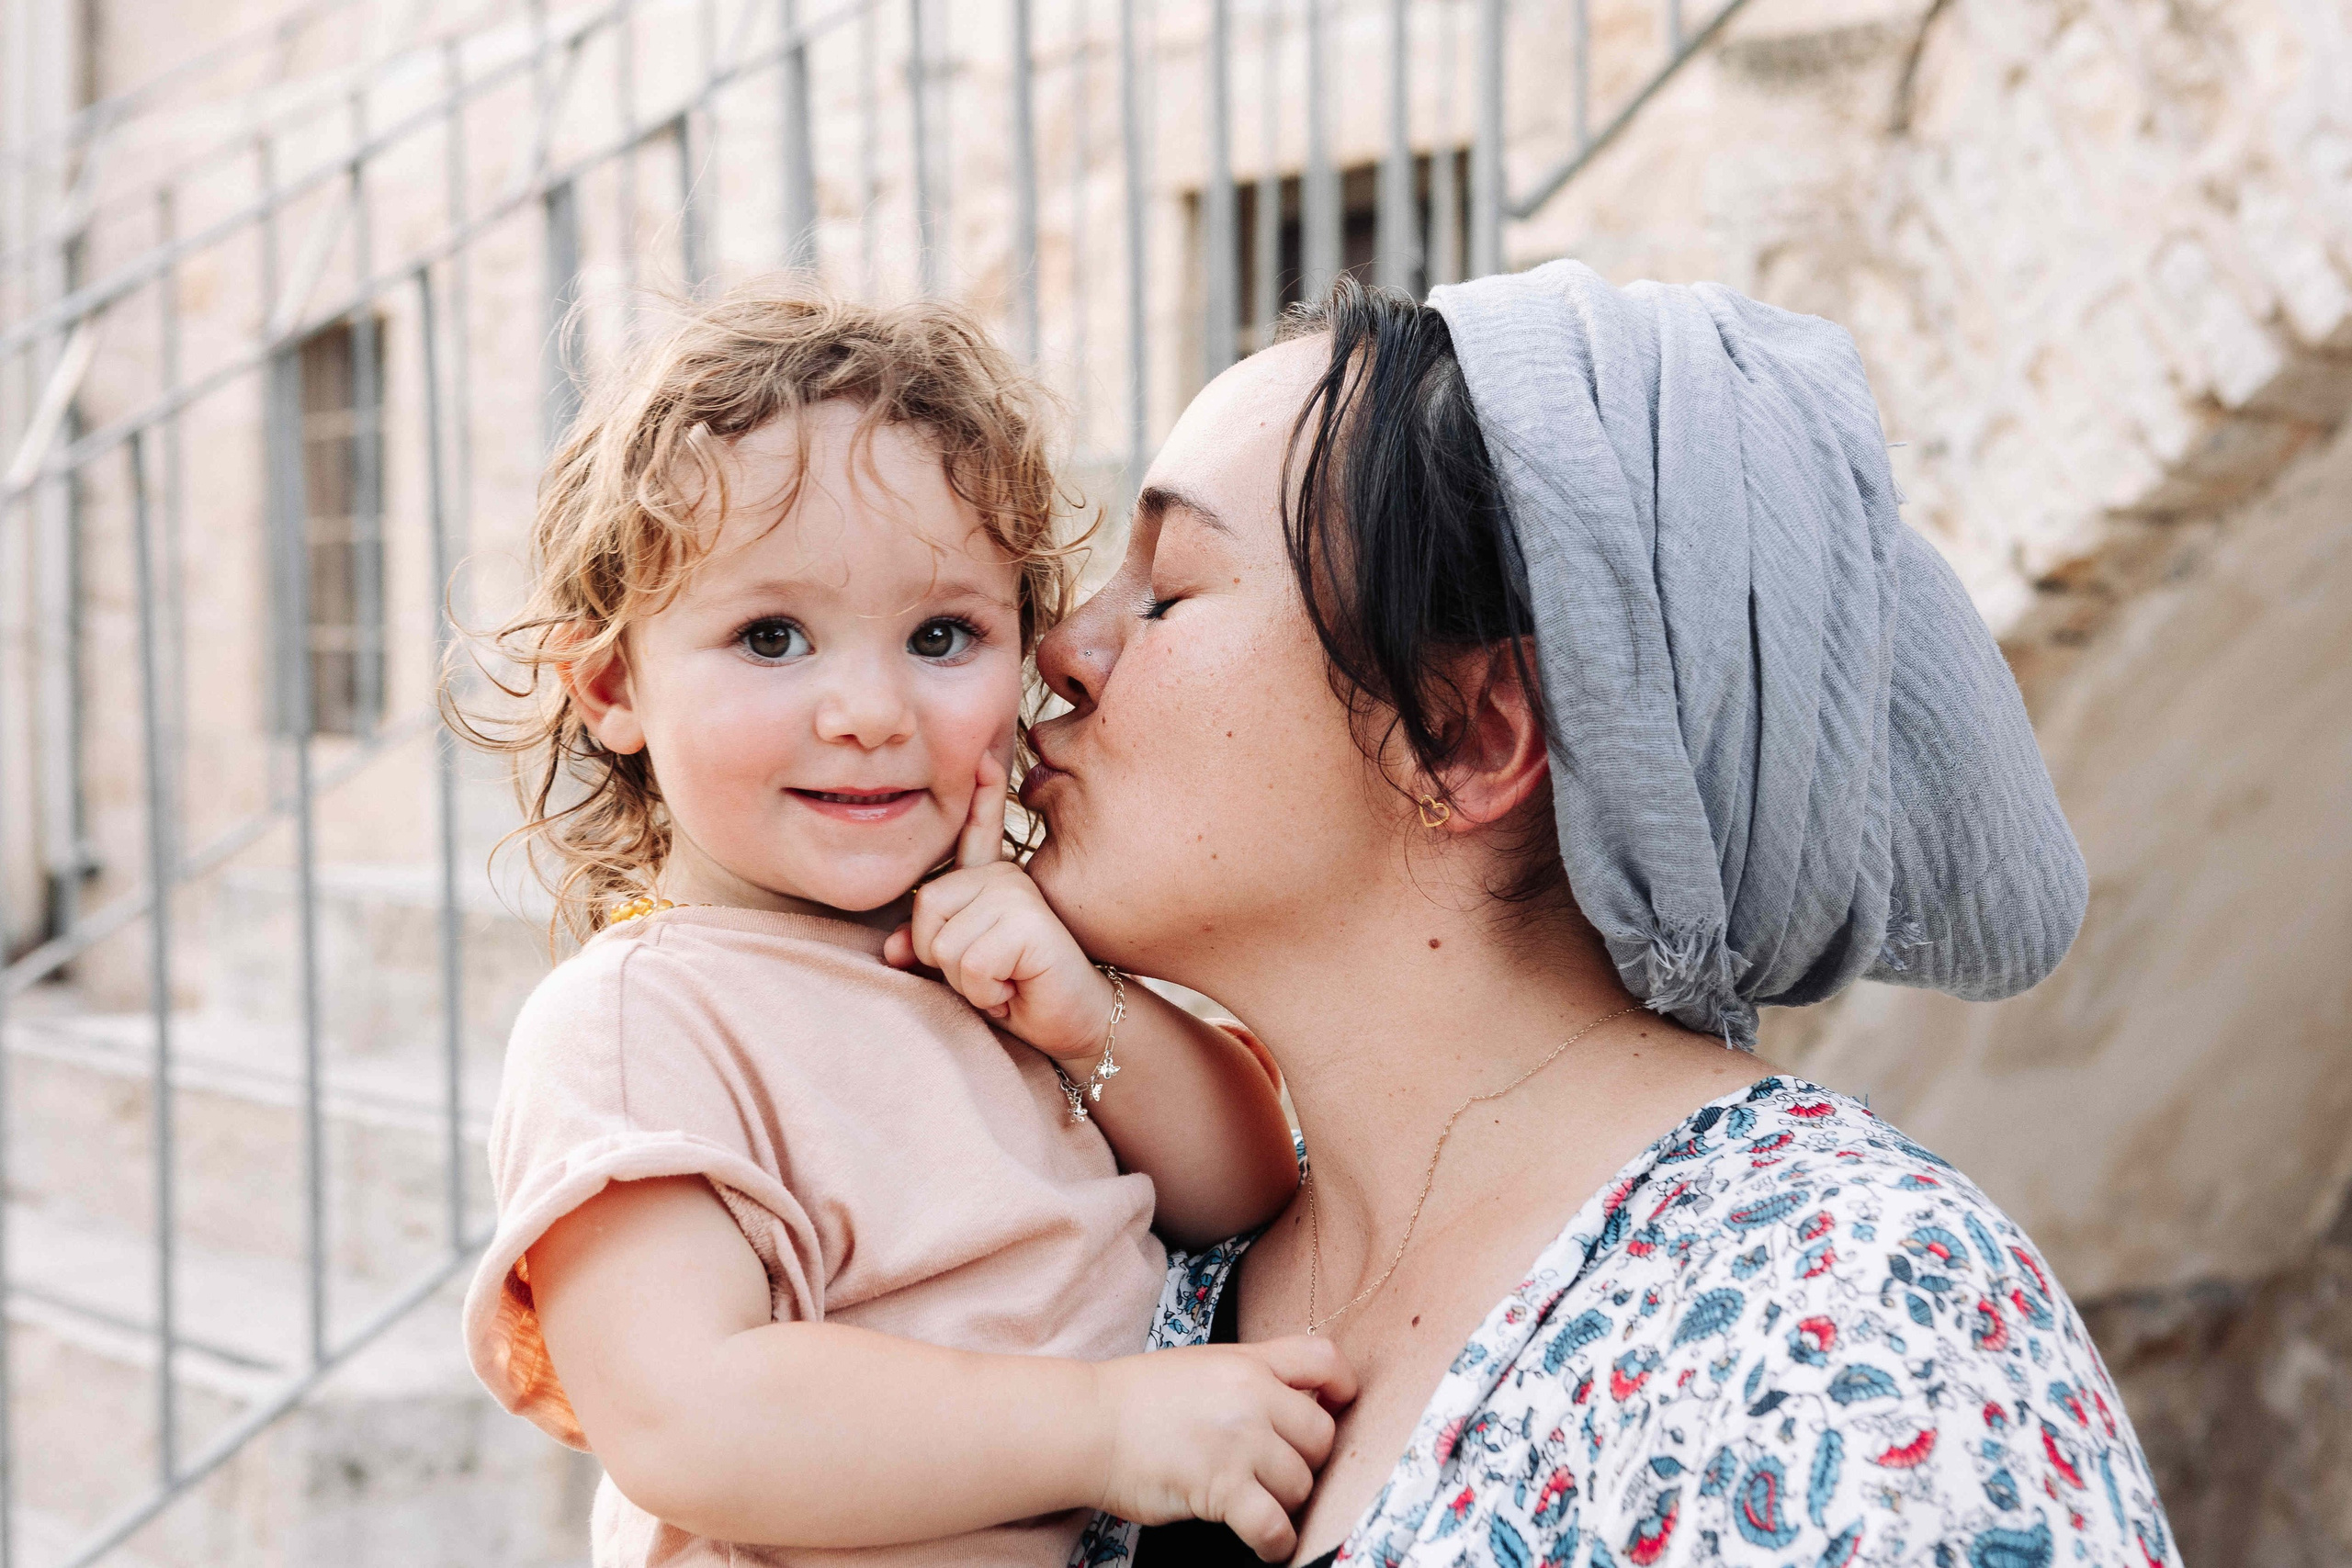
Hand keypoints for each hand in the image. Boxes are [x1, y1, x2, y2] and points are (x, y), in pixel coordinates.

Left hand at [884, 755, 1117, 1064]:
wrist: (1074, 1024)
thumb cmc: (1019, 993)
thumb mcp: (962, 969)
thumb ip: (929, 948)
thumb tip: (892, 948)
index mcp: (991, 880)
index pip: (977, 834)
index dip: (981, 796)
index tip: (985, 757)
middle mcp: (1005, 877)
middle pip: (926, 907)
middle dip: (943, 959)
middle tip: (988, 974)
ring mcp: (1019, 894)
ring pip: (945, 943)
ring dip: (967, 982)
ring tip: (1005, 982)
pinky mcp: (1030, 921)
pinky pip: (971, 963)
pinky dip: (986, 992)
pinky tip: (1016, 988)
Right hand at [1089, 1337, 1357, 1561]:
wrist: (1087, 1425)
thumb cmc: (1137, 1399)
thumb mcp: (1203, 1366)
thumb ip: (1252, 1378)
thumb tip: (1299, 1402)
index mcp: (1249, 1362)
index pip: (1326, 1361)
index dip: (1342, 1388)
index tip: (1336, 1408)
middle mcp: (1252, 1397)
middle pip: (1321, 1436)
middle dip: (1305, 1460)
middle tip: (1276, 1471)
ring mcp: (1239, 1443)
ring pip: (1301, 1484)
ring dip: (1284, 1501)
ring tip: (1256, 1502)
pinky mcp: (1222, 1488)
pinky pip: (1275, 1526)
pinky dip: (1275, 1542)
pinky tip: (1265, 1543)